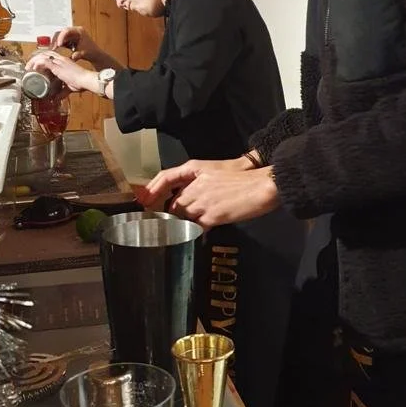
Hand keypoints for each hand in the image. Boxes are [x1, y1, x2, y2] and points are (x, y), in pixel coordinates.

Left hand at [25, 50, 97, 93]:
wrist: (86, 80)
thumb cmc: (81, 82)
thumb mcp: (70, 87)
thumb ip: (62, 92)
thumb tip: (56, 98)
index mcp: (64, 62)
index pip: (51, 56)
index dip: (42, 59)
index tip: (36, 66)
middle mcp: (61, 59)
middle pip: (45, 53)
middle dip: (35, 58)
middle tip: (29, 66)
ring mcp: (59, 62)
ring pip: (43, 56)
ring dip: (34, 61)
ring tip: (28, 67)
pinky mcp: (57, 66)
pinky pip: (44, 61)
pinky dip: (37, 64)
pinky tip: (34, 68)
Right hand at [52, 26, 106, 66]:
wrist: (96, 56)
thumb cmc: (92, 52)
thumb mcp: (84, 53)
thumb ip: (78, 55)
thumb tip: (72, 57)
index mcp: (79, 31)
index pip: (67, 31)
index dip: (61, 37)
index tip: (59, 45)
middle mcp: (74, 31)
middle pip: (61, 32)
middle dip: (56, 40)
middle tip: (53, 48)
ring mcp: (71, 35)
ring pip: (60, 36)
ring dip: (56, 43)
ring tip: (53, 50)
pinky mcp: (69, 40)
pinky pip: (61, 41)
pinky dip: (58, 45)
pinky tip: (55, 51)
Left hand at [146, 163, 278, 227]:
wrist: (262, 186)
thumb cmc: (244, 178)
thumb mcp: (217, 172)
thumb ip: (200, 184)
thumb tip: (187, 200)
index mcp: (196, 169)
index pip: (166, 177)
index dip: (152, 190)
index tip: (143, 202)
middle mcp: (195, 184)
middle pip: (174, 204)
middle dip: (173, 217)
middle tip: (171, 227)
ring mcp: (202, 201)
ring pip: (182, 217)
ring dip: (183, 226)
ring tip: (184, 234)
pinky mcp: (212, 215)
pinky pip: (196, 228)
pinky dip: (195, 233)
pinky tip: (199, 236)